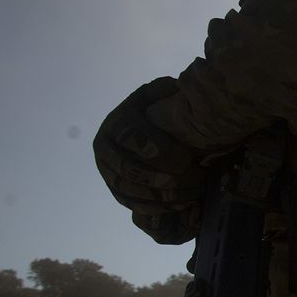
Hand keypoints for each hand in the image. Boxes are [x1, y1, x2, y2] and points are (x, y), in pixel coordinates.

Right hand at [93, 77, 204, 243]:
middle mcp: (104, 147)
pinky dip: (156, 207)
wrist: (144, 131)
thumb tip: (177, 88)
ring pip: (126, 189)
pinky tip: (181, 205)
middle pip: (126, 167)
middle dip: (160, 176)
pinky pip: (131, 203)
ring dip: (160, 195)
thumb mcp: (160, 95)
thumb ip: (166, 92)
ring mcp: (107, 171)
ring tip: (191, 194)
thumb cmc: (159, 111)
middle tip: (192, 178)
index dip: (156, 149)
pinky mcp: (115, 189)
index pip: (130, 136)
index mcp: (116, 122)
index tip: (185, 158)